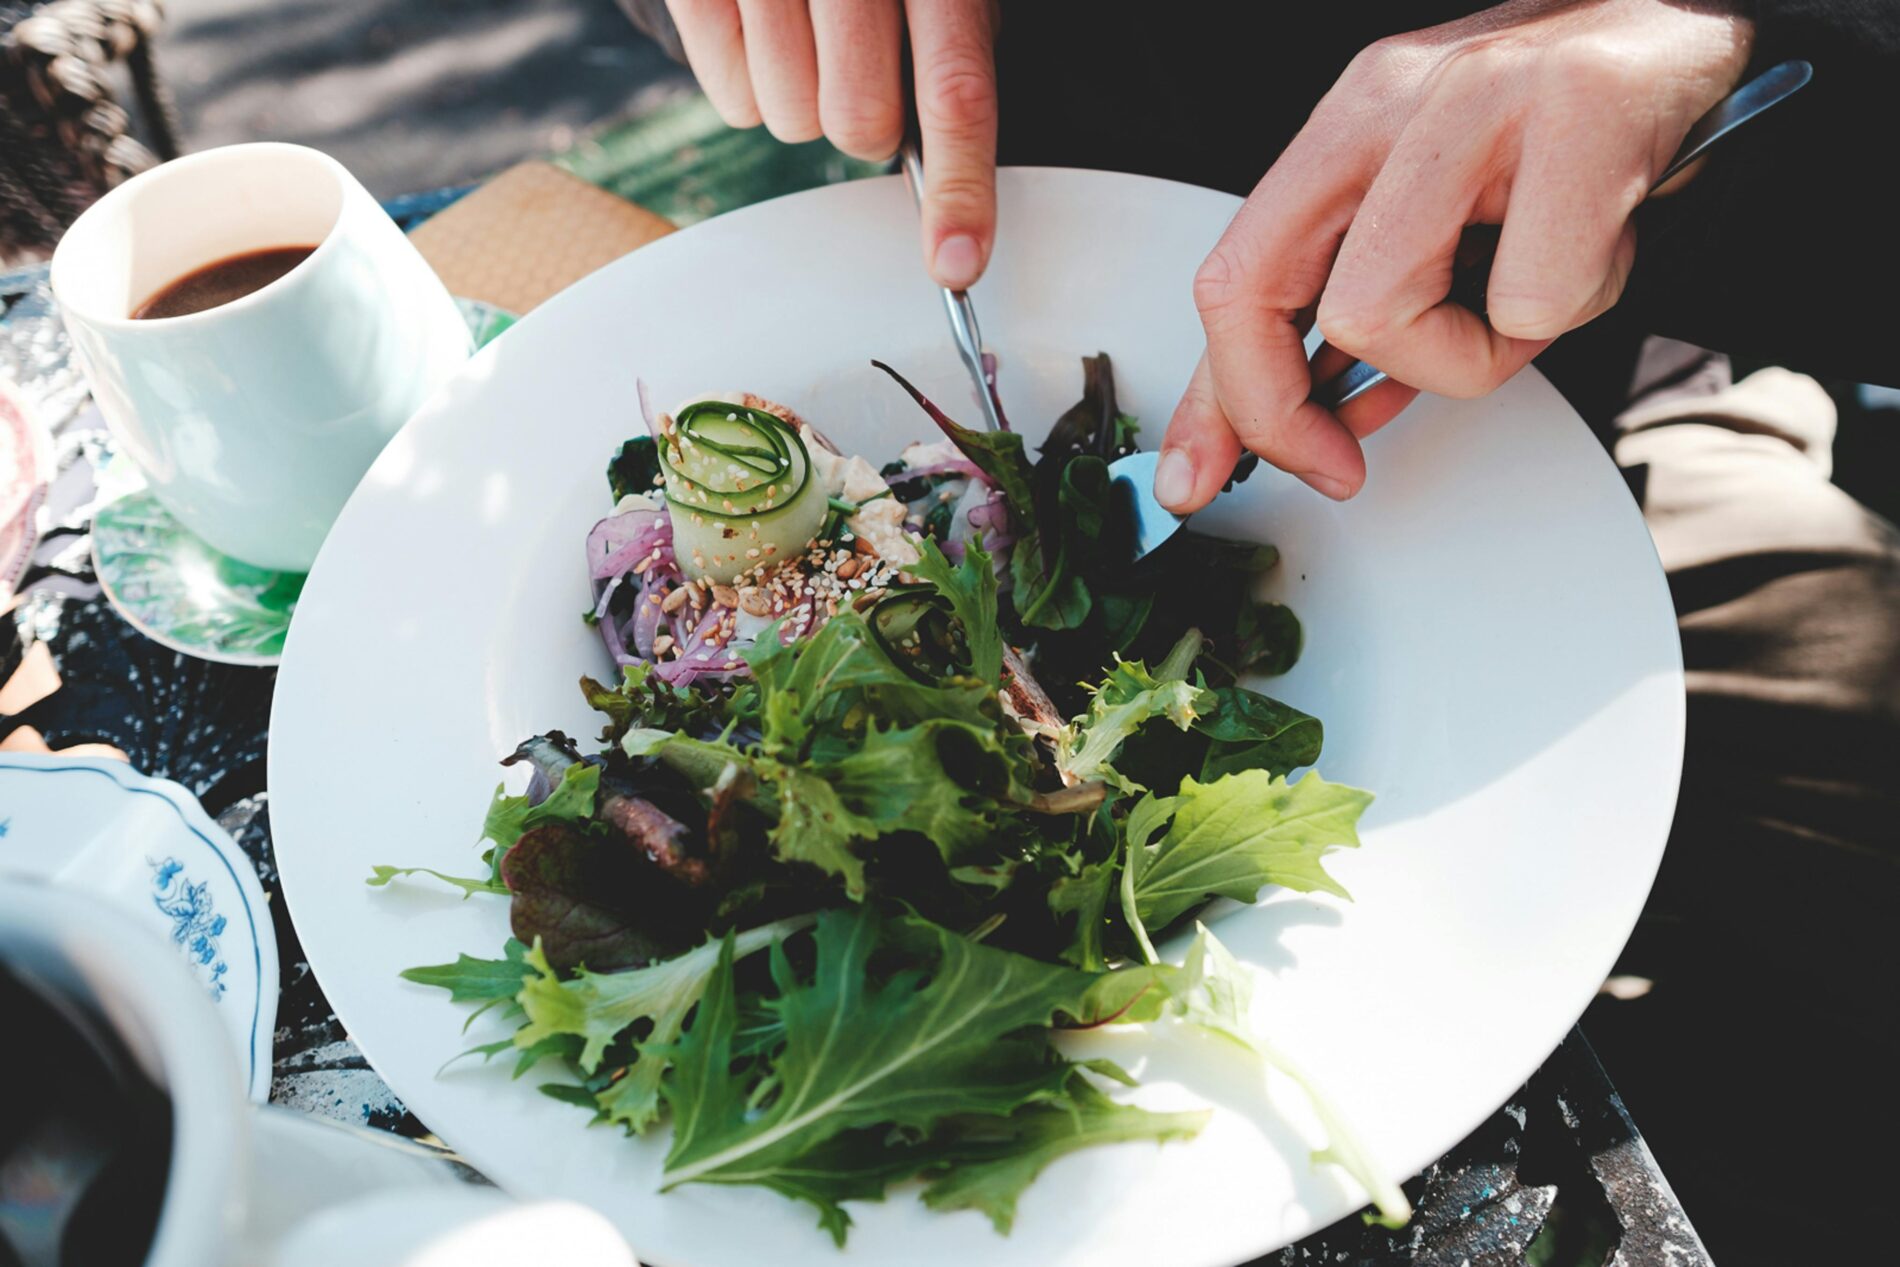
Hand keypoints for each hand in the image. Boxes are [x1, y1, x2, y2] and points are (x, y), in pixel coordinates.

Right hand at [666, 0, 998, 287]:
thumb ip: (950, 62)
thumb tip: (951, 194)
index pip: (955, 89)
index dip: (961, 186)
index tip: (957, 263)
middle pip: (857, 122)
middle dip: (864, 122)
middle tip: (859, 67)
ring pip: (787, 120)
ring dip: (801, 102)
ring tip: (807, 37)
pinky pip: (731, 97)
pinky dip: (750, 84)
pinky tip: (763, 29)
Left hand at [1154, 0, 1752, 510]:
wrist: (1691, 26)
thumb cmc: (1564, 135)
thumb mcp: (1435, 215)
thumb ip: (1355, 311)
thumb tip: (1300, 423)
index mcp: (1348, 124)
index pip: (1229, 276)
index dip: (1216, 401)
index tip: (1208, 476)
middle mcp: (1392, 99)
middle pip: (1259, 293)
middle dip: (1284, 411)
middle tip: (1340, 458)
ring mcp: (1478, 99)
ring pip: (1382, 312)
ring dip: (1465, 356)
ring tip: (1527, 300)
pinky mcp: (1577, 111)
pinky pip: (1531, 300)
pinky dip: (1571, 310)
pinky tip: (1597, 252)